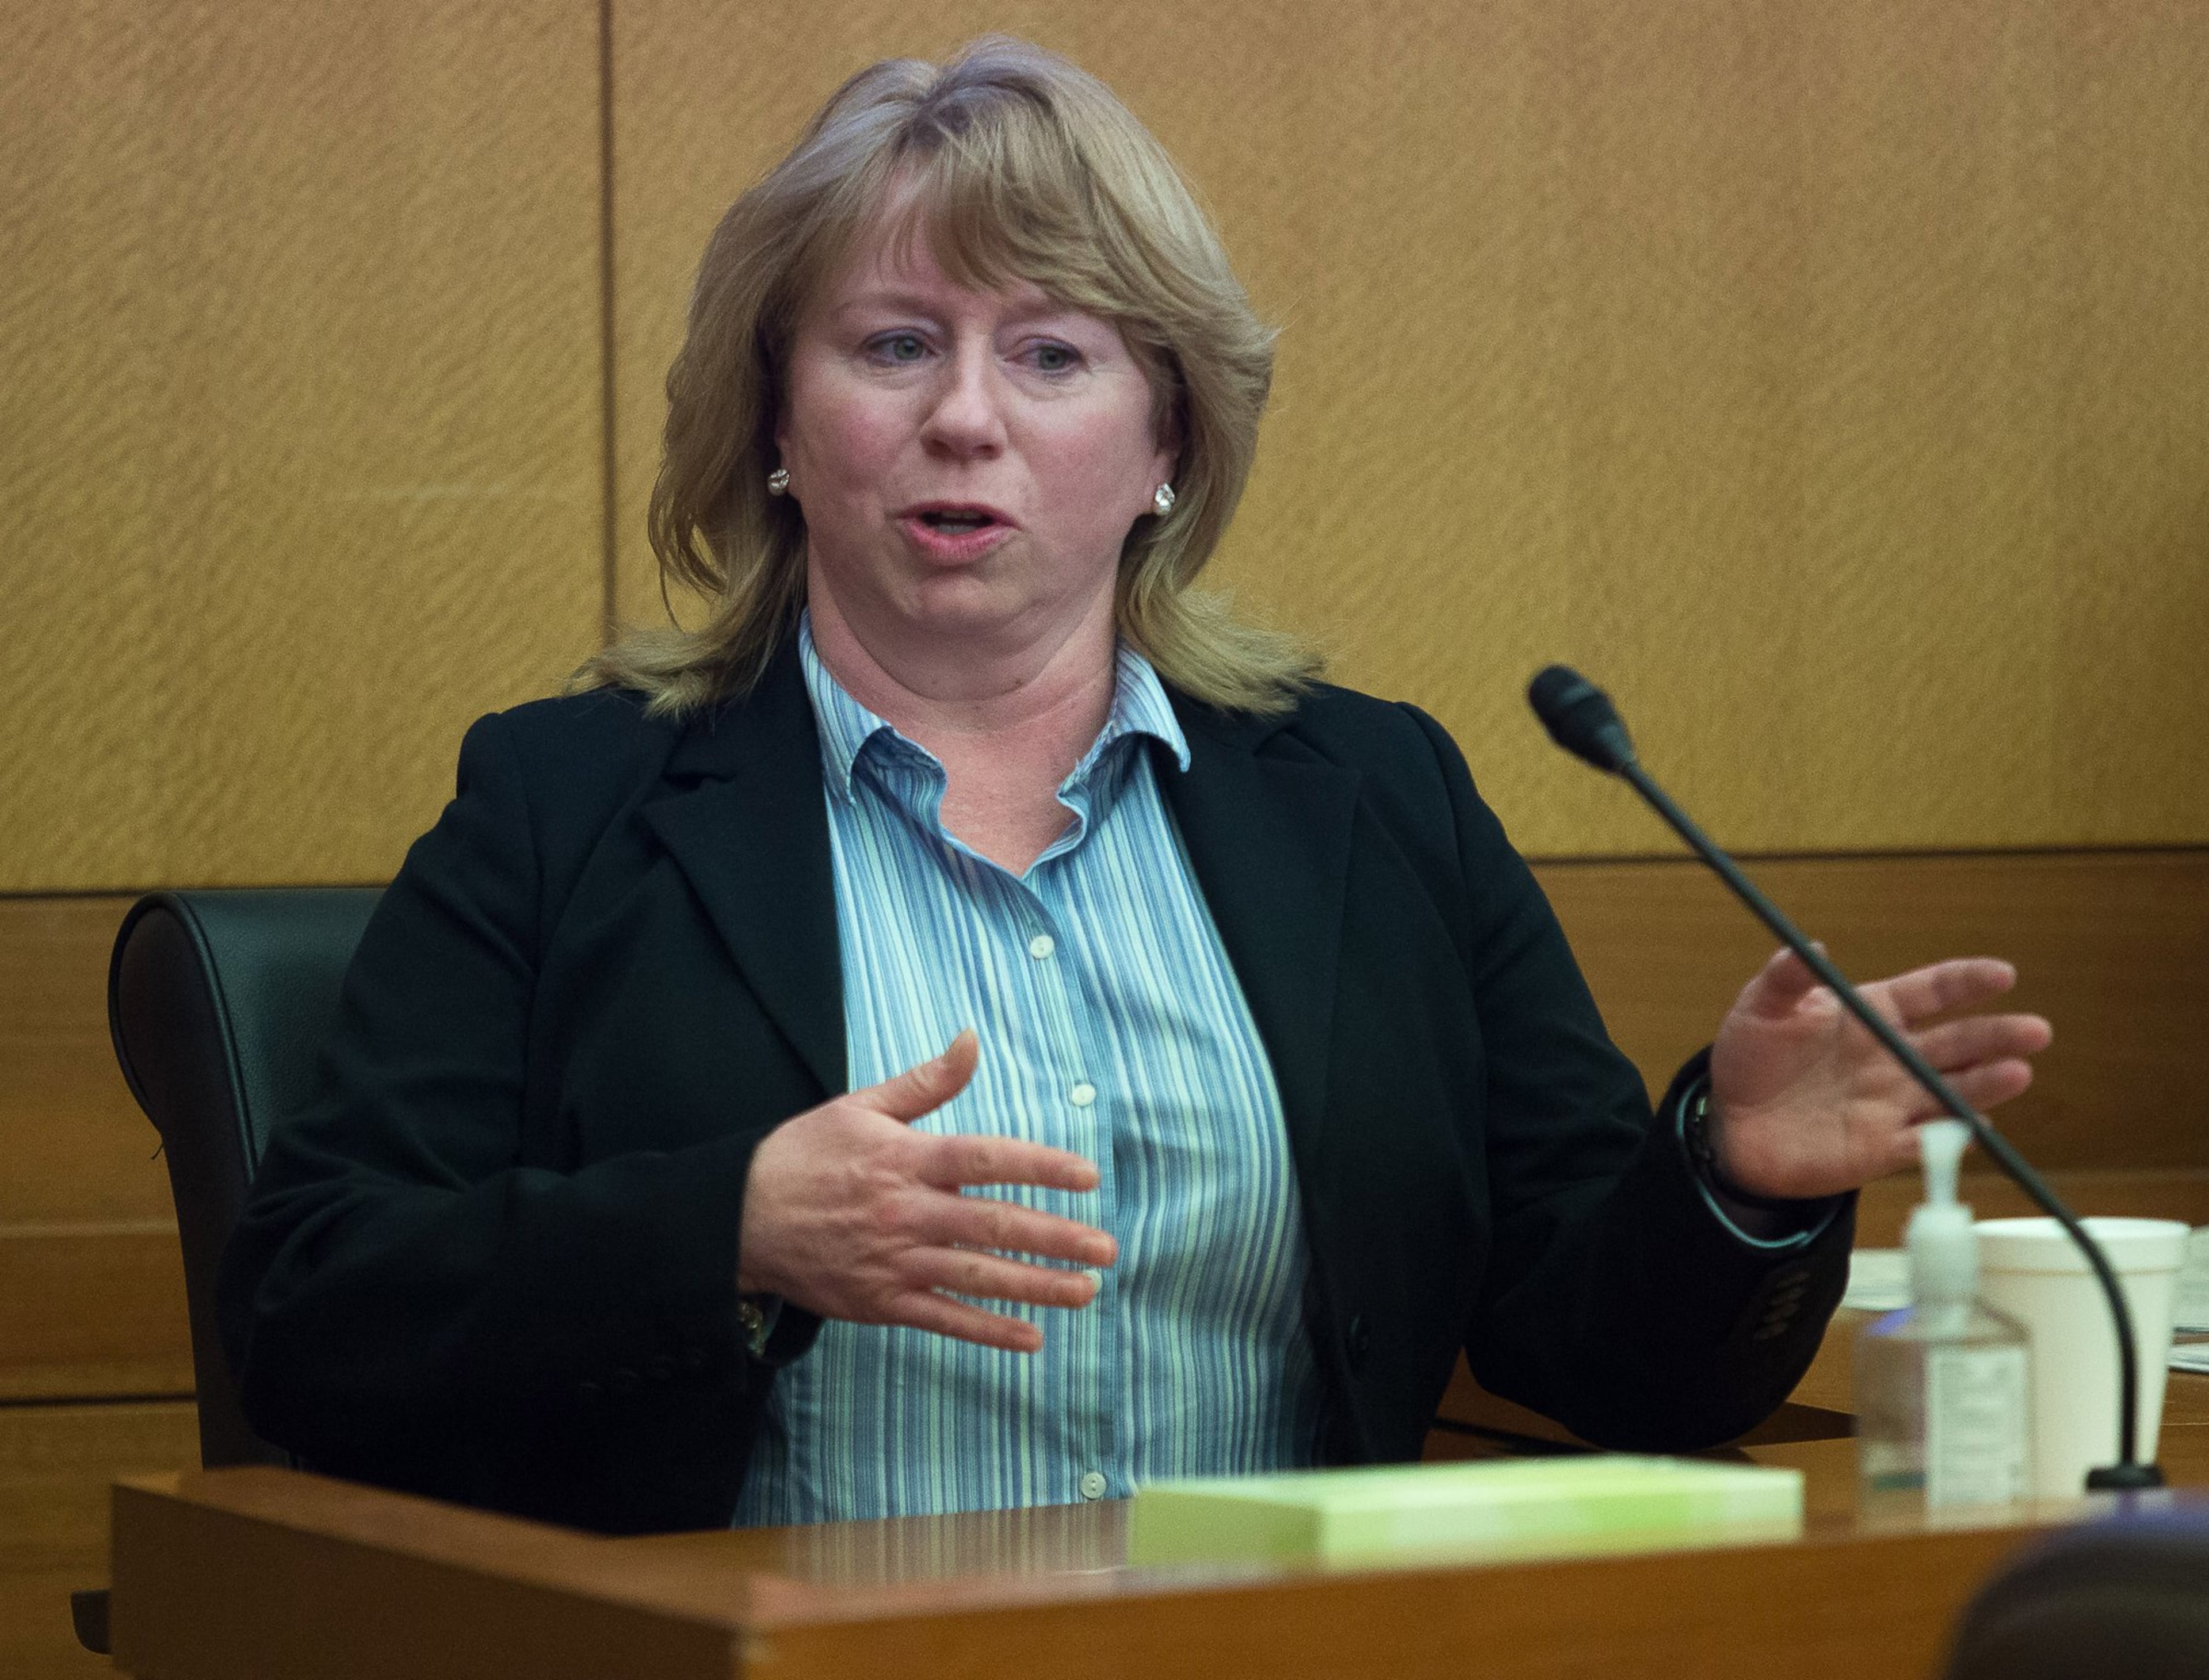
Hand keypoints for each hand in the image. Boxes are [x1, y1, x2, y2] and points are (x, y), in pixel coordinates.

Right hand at [737, 1030, 1116, 1351]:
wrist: (738, 1218)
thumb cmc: (804, 1155)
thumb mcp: (860, 1107)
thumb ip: (925, 1083)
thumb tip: (971, 1041)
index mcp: (906, 1159)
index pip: (986, 1160)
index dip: (1040, 1167)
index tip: (1087, 1177)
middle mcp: (906, 1213)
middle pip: (993, 1225)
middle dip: (1056, 1237)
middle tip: (1107, 1247)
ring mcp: (894, 1263)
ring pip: (977, 1278)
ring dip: (1036, 1287)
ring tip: (1086, 1291)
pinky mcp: (880, 1303)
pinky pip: (943, 1320)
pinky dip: (987, 1332)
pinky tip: (1031, 1338)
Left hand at [1706, 950, 2053, 1200]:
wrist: (1731, 1122)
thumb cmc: (1752, 1056)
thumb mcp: (1761, 1008)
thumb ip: (1786, 978)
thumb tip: (1809, 947)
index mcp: (1871, 1015)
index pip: (1929, 992)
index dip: (1965, 983)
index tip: (2002, 974)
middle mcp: (1893, 1058)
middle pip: (1955, 1044)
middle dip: (1996, 1036)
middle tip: (2035, 1030)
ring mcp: (1892, 1104)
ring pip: (1950, 1092)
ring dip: (1986, 1084)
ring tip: (2018, 1072)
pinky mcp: (1881, 1148)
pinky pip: (1923, 1144)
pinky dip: (1947, 1137)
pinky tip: (1973, 1126)